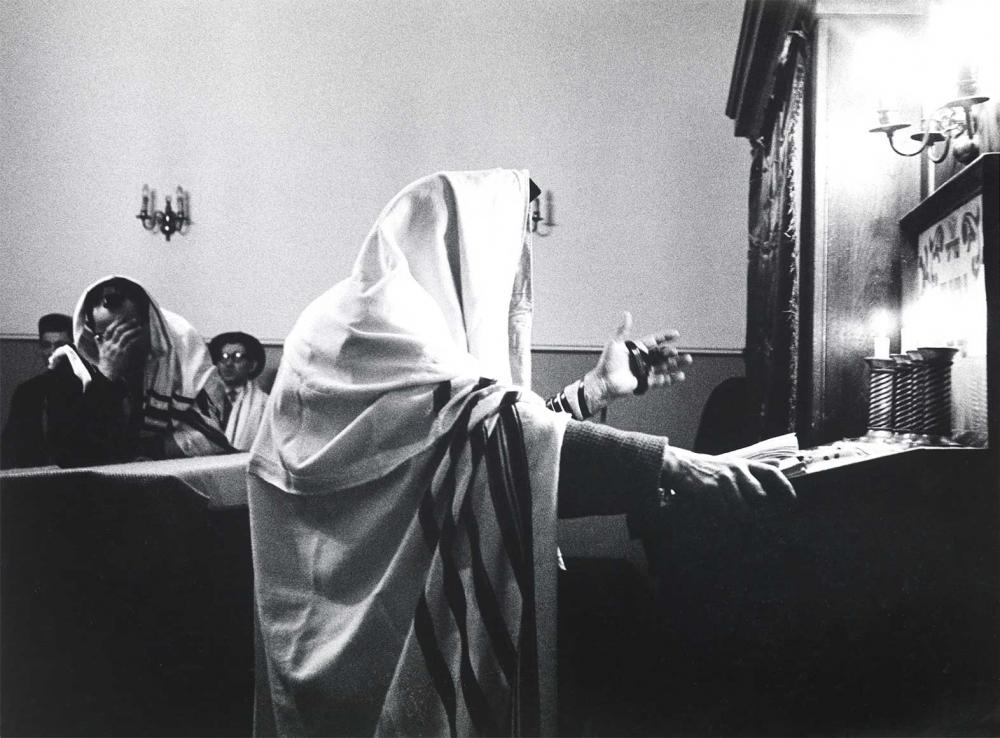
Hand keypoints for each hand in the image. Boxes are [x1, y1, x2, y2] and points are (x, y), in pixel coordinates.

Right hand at [95, 318, 143, 380]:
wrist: (107, 373)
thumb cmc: (105, 362)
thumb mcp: (100, 352)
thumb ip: (99, 343)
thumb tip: (96, 336)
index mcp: (104, 343)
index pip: (109, 330)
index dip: (116, 322)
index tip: (123, 317)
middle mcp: (109, 345)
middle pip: (118, 330)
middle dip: (127, 324)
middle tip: (134, 320)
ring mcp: (116, 349)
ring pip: (125, 336)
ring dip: (133, 330)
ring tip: (139, 327)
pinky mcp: (123, 353)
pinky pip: (130, 343)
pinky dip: (135, 338)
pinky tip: (139, 336)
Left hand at [584, 311, 693, 407]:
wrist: (603, 382)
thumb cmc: (607, 363)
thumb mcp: (615, 344)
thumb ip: (623, 329)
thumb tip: (626, 314)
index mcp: (637, 349)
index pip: (654, 341)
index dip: (665, 337)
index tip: (675, 334)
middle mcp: (643, 360)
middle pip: (662, 354)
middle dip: (671, 352)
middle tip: (676, 351)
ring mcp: (645, 371)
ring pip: (665, 366)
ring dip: (676, 364)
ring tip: (688, 360)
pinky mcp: (646, 382)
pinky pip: (662, 380)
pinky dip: (671, 379)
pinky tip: (680, 376)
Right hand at [662, 446, 796, 514]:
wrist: (681, 466)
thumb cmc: (709, 468)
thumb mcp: (733, 463)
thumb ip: (755, 467)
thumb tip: (779, 464)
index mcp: (744, 464)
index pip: (771, 473)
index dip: (785, 487)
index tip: (791, 501)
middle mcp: (736, 470)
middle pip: (760, 496)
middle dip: (759, 511)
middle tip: (754, 519)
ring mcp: (723, 480)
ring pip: (742, 509)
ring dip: (738, 517)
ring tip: (731, 516)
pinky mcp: (710, 490)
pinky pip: (724, 512)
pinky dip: (722, 518)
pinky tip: (717, 515)